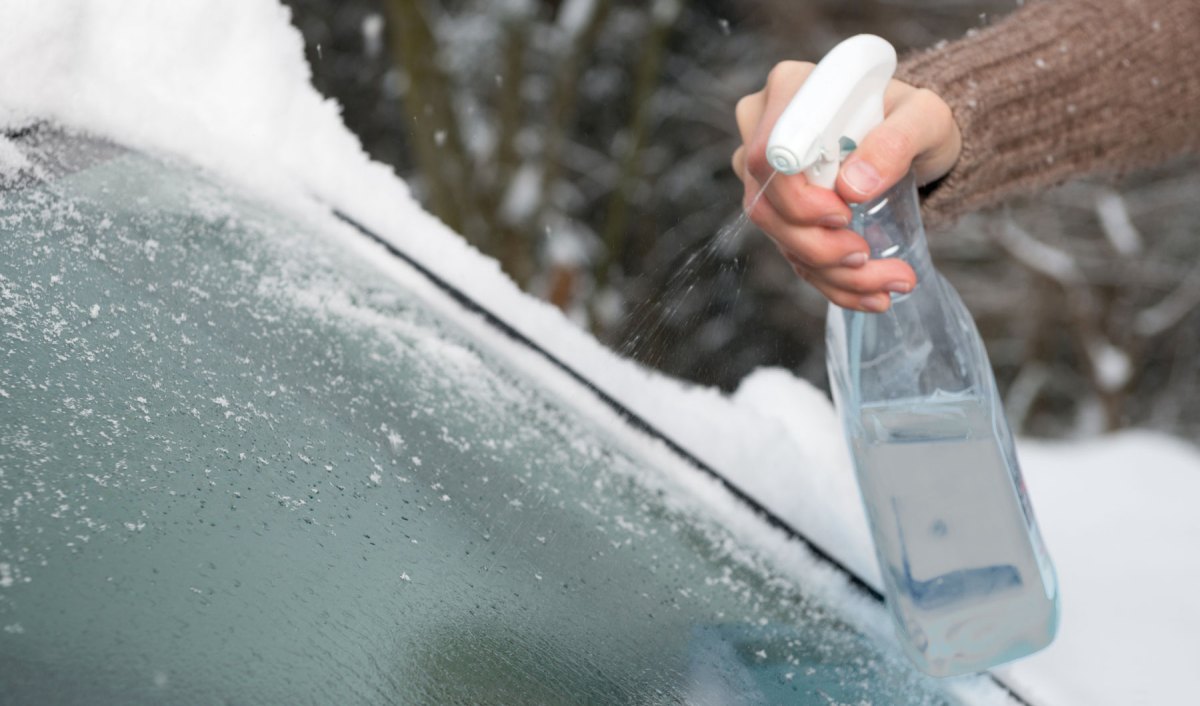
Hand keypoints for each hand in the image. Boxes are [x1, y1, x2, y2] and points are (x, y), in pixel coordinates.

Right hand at [731, 61, 961, 311]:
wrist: (914, 141)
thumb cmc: (916, 118)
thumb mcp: (926, 117)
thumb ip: (897, 141)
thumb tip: (854, 187)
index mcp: (791, 91)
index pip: (768, 154)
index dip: (797, 196)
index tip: (845, 214)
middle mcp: (764, 130)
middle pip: (765, 204)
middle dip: (817, 246)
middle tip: (867, 256)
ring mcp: (767, 175)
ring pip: (778, 236)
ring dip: (831, 273)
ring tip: (889, 282)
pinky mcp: (780, 210)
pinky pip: (793, 254)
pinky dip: (833, 283)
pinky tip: (871, 295)